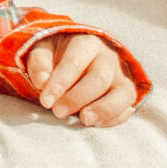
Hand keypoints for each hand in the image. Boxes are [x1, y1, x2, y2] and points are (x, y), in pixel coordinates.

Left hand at [24, 32, 139, 127]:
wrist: (77, 57)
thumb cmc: (56, 55)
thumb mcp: (42, 51)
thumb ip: (39, 64)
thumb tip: (41, 82)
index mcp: (85, 43)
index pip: (74, 63)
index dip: (60, 83)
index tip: (46, 101)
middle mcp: (107, 58)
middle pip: (99, 78)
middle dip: (78, 98)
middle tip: (58, 112)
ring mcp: (120, 77)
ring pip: (122, 93)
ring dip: (104, 109)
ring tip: (85, 120)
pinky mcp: (126, 95)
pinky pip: (127, 108)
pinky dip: (114, 118)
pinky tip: (95, 124)